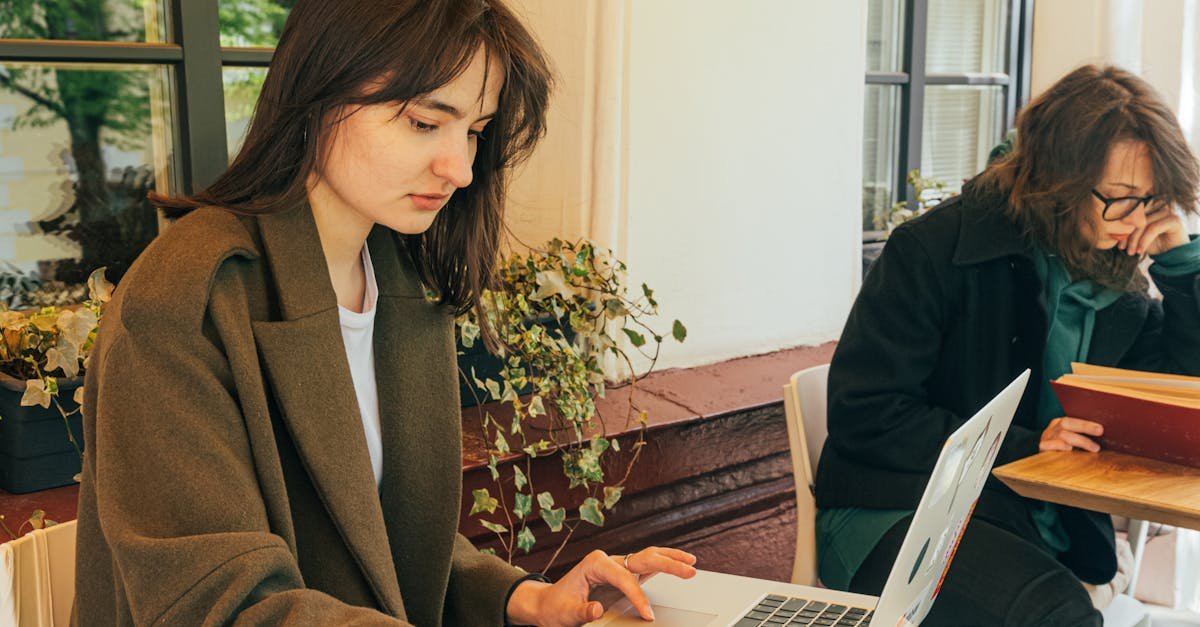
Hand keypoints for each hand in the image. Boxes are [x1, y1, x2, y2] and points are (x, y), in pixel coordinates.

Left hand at [505, 547, 697, 626]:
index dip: (639, 597)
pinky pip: (645, 566)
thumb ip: (582, 612)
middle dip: (668, 563)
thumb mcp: (565, 613)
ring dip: (670, 558)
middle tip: (690, 571)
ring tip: (692, 562)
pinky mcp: (620, 572)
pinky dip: (663, 564)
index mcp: (595, 564)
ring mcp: (615, 564)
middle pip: (643, 558)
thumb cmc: (556, 607)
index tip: (648, 615)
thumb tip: (598, 610)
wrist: (548, 603)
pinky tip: (678, 564)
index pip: (625, 579)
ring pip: (647, 556)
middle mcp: (607, 560)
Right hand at [1039, 417, 1103, 451]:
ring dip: (1080, 440)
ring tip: (1095, 448)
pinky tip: (1070, 449)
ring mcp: (1046, 438)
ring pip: (1062, 434)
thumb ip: (1082, 436)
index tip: (1101, 429)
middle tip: (1100, 432)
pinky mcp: (1042, 448)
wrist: (1042, 459)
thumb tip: (1104, 436)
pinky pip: (1049, 445)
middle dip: (1084, 427)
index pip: (1072, 419)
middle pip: (1066, 424)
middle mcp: (1052, 429)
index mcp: (1059, 423)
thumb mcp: (1071, 439)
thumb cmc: (1063, 449)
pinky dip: (1060, 446)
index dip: (1086, 423)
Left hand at [1120, 204, 1188, 255]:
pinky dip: (1144, 241)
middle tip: (1122, 248)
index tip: (1118, 243)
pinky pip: (1153, 228)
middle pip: (1135, 217)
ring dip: (1135, 240)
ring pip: (1143, 223)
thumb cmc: (1153, 244)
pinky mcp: (1174, 219)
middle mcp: (1157, 206)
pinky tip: (1141, 251)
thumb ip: (1126, 230)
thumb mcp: (1137, 237)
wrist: (1173, 255)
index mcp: (1147, 207)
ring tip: (1131, 252)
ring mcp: (1166, 211)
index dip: (1122, 227)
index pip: (1130, 212)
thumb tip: (1108, 230)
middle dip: (1127, 234)